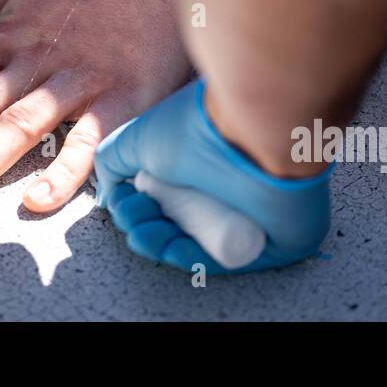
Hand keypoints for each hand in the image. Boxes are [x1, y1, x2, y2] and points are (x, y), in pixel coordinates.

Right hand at [95, 78, 331, 274]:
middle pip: (177, 221)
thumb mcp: (138, 136)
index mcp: (199, 161)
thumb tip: (109, 192)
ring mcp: (251, 213)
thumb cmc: (198, 127)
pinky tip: (170, 249)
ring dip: (161, 244)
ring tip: (142, 232)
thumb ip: (112, 159)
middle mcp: (224, 184)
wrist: (253, 130)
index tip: (123, 200)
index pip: (164, 196)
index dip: (137, 205)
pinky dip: (195, 259)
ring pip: (199, 243)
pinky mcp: (277, 240)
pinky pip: (231, 259)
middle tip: (132, 216)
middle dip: (144, 225)